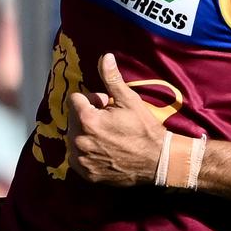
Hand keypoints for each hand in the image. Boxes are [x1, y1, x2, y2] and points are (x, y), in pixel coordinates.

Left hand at [66, 54, 165, 186]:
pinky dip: (86, 153)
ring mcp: (81, 159)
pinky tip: (104, 151)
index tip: (106, 106)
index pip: (75, 99)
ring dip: (86, 134)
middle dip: (88, 116)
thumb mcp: (129, 100)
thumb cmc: (144, 128)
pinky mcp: (86, 173)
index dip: (92, 100)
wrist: (157, 161)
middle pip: (73, 119)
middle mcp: (79, 140)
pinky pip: (77, 158)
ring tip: (108, 136)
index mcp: (87, 120)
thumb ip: (111, 78)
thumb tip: (105, 57)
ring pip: (74, 137)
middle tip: (110, 121)